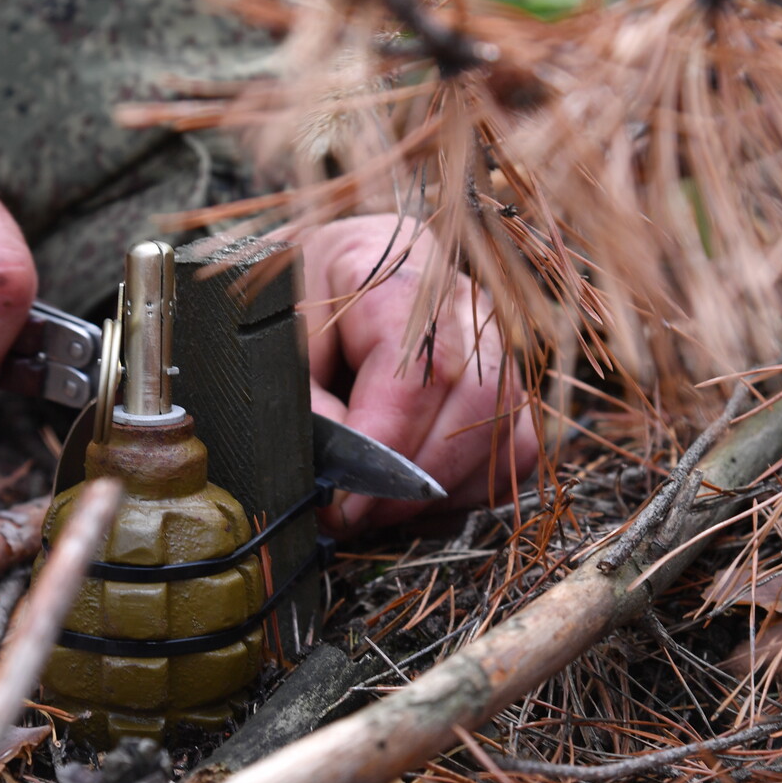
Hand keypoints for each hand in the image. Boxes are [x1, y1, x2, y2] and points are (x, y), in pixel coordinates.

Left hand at [297, 215, 538, 532]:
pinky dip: (468, 487)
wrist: (299, 293)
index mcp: (393, 269)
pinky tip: (412, 494)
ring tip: (377, 505)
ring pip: (504, 427)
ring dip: (441, 487)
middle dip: (416, 475)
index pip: (419, 366)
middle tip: (357, 513)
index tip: (343, 498)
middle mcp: (458, 298)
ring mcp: (491, 338)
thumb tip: (339, 478)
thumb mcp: (268, 348)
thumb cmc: (280, 314)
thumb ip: (303, 407)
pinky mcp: (503, 381)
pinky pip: (514, 448)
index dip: (385, 445)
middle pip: (477, 397)